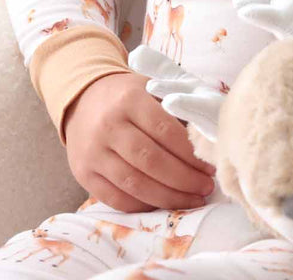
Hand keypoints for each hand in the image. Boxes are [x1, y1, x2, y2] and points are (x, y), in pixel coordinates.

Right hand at [63, 71, 217, 212]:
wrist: (82, 99)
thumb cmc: (127, 95)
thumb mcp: (150, 87)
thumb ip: (176, 106)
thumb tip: (208, 135)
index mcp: (130, 99)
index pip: (166, 131)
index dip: (191, 153)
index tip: (210, 165)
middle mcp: (109, 126)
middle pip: (152, 161)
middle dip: (184, 179)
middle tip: (207, 187)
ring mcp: (94, 152)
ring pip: (135, 184)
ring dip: (169, 197)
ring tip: (193, 200)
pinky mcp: (83, 173)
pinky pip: (116, 199)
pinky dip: (143, 205)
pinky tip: (164, 204)